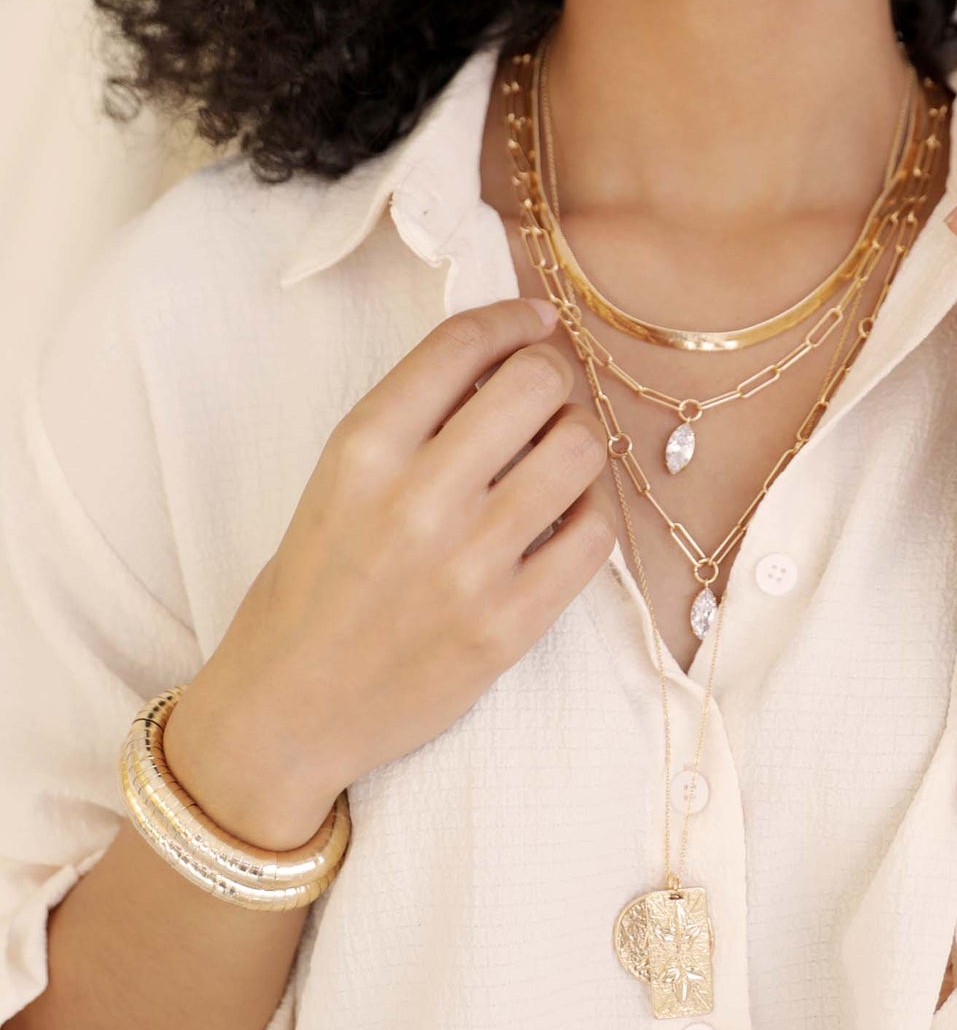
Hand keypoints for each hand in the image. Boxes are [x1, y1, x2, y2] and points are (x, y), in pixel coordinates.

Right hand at [164, 298, 616, 848]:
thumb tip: (506, 354)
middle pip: (536, 383)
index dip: (512, 317)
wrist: (289, 711)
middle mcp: (417, 499)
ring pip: (580, 450)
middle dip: (552, 373)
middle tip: (546, 392)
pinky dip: (593, 510)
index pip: (461, 343)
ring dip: (580, 437)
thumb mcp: (338, 477)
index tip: (534, 320)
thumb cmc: (313, 583)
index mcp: (363, 449)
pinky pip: (595, 535)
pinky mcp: (508, 627)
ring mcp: (468, 566)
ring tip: (559, 452)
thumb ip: (414, 418)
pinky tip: (569, 513)